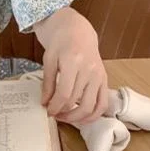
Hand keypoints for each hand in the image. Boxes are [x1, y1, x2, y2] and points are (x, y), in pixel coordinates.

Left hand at [38, 8, 108, 124]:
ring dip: (77, 118)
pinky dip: (94, 115)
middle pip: (76, 101)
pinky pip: (103, 103)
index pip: (64, 93)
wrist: (78, 32)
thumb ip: (47, 82)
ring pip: (91, 106)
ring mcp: (99, 75)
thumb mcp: (49, 59)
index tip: (48, 111)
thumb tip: (45, 102)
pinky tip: (82, 118)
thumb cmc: (61, 44)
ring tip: (66, 117)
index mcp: (73, 62)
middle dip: (63, 113)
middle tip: (54, 115)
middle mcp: (89, 70)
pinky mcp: (104, 79)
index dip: (55, 106)